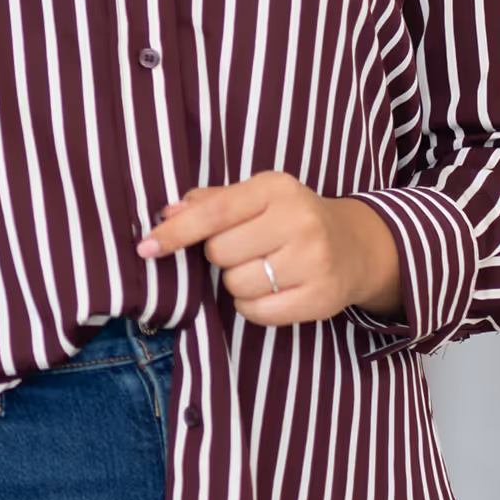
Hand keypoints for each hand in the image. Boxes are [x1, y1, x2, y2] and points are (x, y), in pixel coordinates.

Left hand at [137, 172, 403, 325]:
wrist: (353, 246)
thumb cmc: (289, 218)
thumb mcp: (256, 197)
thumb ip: (210, 202)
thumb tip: (167, 213)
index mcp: (276, 188)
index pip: (214, 212)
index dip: (176, 232)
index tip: (145, 248)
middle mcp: (299, 220)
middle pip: (220, 252)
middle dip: (219, 256)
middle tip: (242, 249)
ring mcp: (314, 260)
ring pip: (237, 284)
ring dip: (236, 283)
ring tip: (260, 269)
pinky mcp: (321, 297)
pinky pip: (257, 312)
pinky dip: (251, 306)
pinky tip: (269, 289)